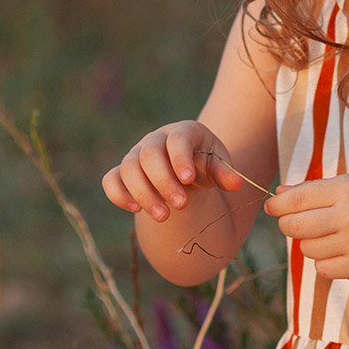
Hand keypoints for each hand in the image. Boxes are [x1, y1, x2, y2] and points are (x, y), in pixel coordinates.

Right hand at [102, 121, 245, 222]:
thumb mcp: (218, 167)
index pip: (178, 139)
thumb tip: (237, 184)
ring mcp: (136, 154)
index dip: (181, 158)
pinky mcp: (122, 172)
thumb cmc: (204, 165)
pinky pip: (111, 180)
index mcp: (182, 132)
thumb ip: (225, 174)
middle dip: (164, 182)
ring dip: (144, 194)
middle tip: (181, 205)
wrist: (186, 170)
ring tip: (163, 216)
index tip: (189, 180)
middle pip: (149, 155)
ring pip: (128, 168)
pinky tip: (136, 209)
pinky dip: (119, 194)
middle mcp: (155, 140)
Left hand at [265, 174, 348, 281]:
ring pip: (307, 249)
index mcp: (347, 189)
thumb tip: (277, 196)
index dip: (277, 205)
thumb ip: (313, 189)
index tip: (271, 207)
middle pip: (294, 227)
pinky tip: (343, 250)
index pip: (297, 200)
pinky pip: (322, 268)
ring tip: (331, 235)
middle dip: (288, 225)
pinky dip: (325, 261)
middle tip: (294, 223)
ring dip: (311, 243)